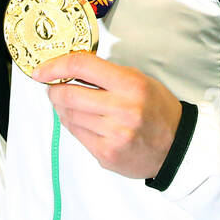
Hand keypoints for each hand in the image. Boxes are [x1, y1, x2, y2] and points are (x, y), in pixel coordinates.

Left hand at [35, 51, 181, 178]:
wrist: (177, 146)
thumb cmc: (157, 109)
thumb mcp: (138, 80)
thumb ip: (105, 74)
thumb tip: (68, 70)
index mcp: (130, 84)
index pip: (81, 66)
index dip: (55, 65)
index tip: (42, 70)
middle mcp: (122, 109)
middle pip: (67, 94)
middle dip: (54, 90)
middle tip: (54, 88)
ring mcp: (113, 134)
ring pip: (68, 116)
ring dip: (62, 109)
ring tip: (71, 105)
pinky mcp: (107, 154)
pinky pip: (76, 135)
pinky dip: (73, 125)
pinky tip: (83, 121)